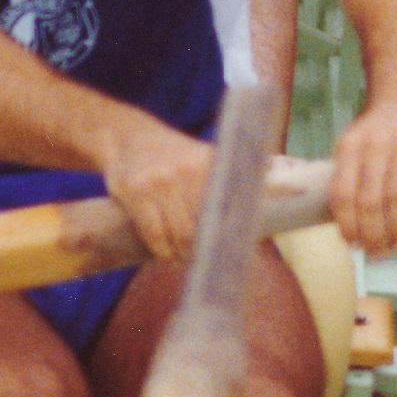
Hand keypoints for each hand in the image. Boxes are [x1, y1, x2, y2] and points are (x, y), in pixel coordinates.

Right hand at [100, 116, 214, 261]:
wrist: (127, 136)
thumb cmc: (171, 156)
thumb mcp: (201, 156)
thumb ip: (228, 176)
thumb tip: (268, 195)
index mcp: (208, 162)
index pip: (223, 209)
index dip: (226, 235)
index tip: (228, 250)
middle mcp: (186, 170)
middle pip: (201, 226)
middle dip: (203, 249)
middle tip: (204, 260)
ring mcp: (159, 181)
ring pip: (178, 233)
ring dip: (182, 253)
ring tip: (184, 257)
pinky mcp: (135, 191)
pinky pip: (154, 232)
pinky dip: (162, 249)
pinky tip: (166, 252)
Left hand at [329, 84, 396, 256]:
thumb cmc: (384, 128)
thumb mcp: (360, 145)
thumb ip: (357, 179)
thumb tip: (356, 231)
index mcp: (349, 145)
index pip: (342, 194)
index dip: (346, 225)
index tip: (353, 246)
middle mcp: (375, 142)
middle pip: (369, 201)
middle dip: (373, 236)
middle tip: (378, 254)